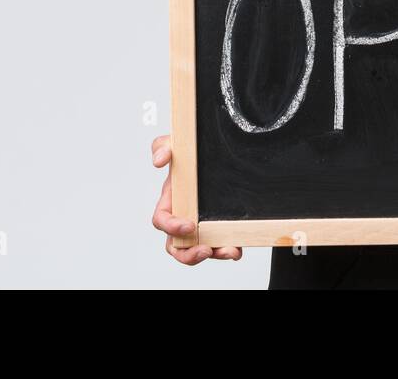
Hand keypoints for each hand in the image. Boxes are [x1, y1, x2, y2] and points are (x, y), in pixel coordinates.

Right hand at [152, 134, 242, 264]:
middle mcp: (183, 217)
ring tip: (229, 252)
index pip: (161, 221)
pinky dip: (228, 250)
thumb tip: (159, 160)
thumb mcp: (174, 144)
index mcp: (170, 201)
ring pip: (199, 249)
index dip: (171, 227)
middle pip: (176, 246)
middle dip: (188, 254)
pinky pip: (219, 244)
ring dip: (213, 254)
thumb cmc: (189, 154)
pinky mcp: (217, 227)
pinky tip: (238, 249)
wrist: (217, 154)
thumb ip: (162, 146)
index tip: (189, 225)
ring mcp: (200, 225)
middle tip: (205, 250)